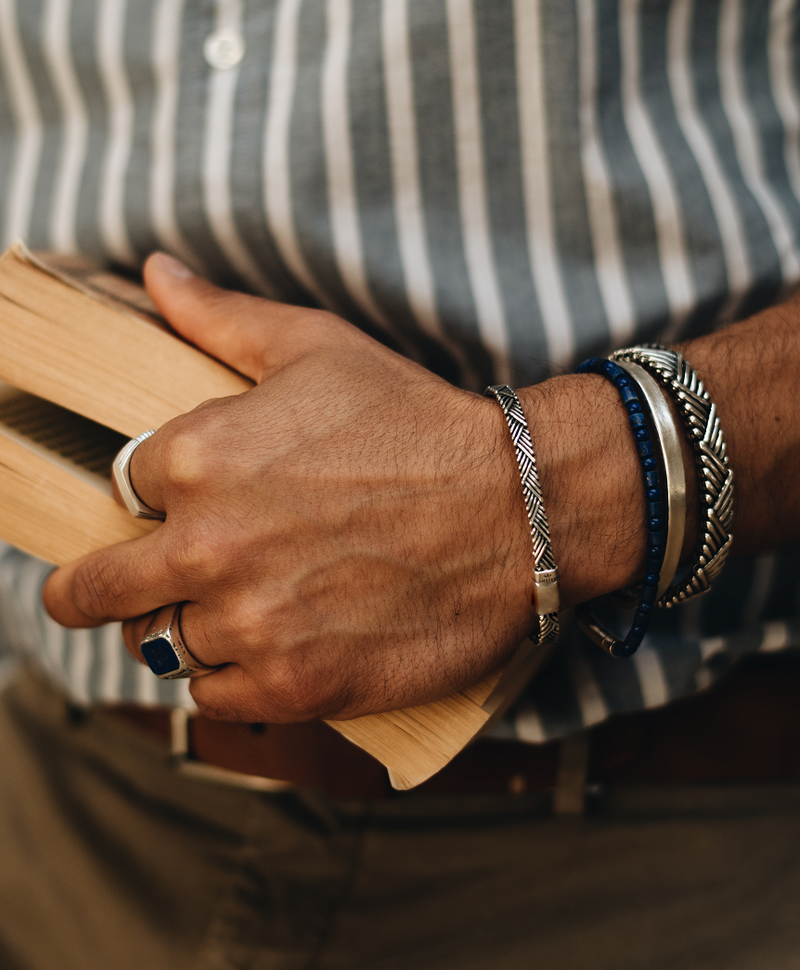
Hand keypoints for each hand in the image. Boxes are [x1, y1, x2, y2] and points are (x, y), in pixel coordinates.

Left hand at [43, 254, 543, 721]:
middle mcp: (207, 547)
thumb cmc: (417, 421)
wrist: (517, 505)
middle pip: (99, 591)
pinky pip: (213, 696)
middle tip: (117, 588)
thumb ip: (222, 316)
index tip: (162, 510)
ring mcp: (249, 623)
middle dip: (100, 587)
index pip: (119, 492)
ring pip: (159, 645)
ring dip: (181, 628)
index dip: (143, 501)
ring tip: (223, 608)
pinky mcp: (295, 683)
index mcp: (195, 458)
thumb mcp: (317, 346)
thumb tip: (157, 273)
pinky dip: (226, 676)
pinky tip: (262, 644)